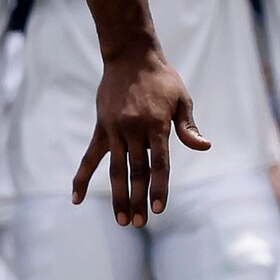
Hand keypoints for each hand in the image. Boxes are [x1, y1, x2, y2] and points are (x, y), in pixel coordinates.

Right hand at [73, 47, 207, 225]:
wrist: (130, 57)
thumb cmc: (163, 79)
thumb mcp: (182, 99)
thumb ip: (188, 126)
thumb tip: (204, 146)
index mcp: (156, 125)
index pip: (159, 164)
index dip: (159, 187)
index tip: (160, 208)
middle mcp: (133, 130)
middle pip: (136, 171)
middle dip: (138, 199)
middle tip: (140, 223)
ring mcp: (114, 130)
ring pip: (115, 169)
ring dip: (117, 196)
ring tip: (121, 219)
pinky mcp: (101, 128)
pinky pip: (90, 157)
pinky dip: (81, 177)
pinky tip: (76, 198)